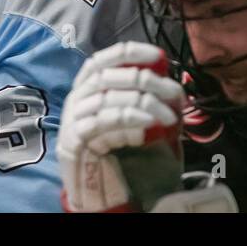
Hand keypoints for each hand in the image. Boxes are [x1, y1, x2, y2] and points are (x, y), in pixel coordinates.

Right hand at [57, 41, 184, 211]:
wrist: (97, 191)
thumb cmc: (117, 153)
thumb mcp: (132, 122)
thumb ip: (143, 101)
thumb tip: (172, 86)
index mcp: (86, 88)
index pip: (103, 59)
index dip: (129, 53)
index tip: (158, 56)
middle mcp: (76, 99)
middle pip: (108, 77)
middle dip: (146, 80)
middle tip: (173, 93)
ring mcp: (73, 119)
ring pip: (108, 98)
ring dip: (144, 104)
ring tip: (169, 117)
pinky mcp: (75, 141)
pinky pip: (104, 123)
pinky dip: (130, 121)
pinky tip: (149, 127)